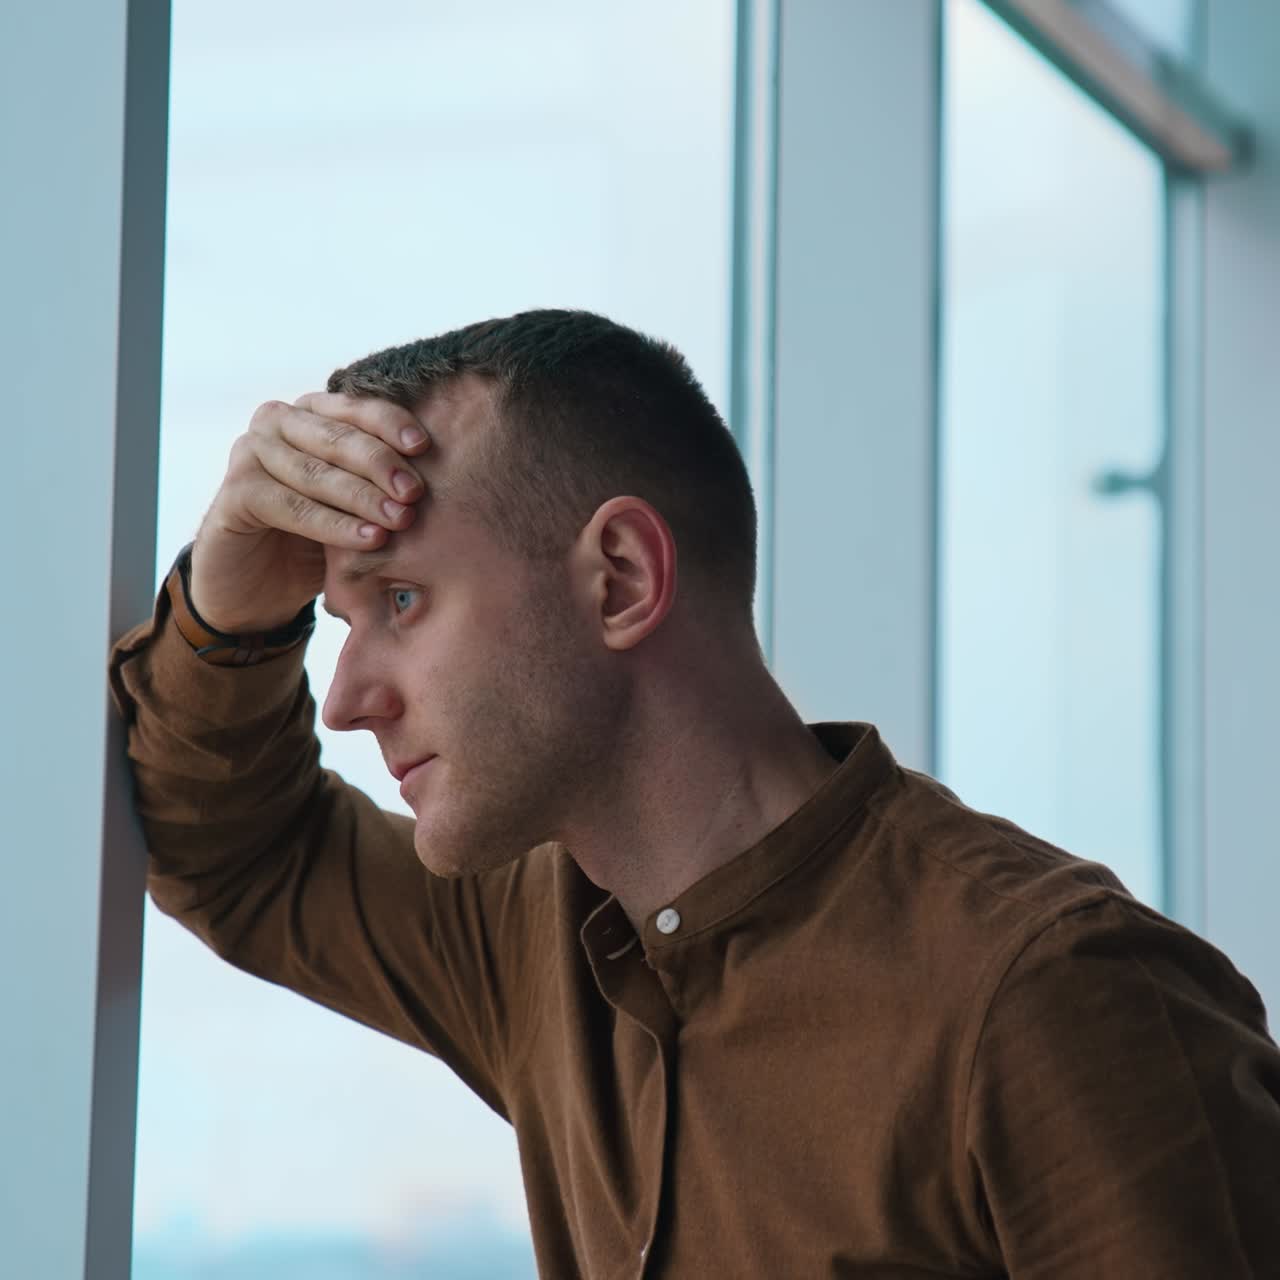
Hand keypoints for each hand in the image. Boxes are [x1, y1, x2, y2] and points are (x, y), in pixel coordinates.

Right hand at [187, 392, 429, 632]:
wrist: (257, 586)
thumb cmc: (316, 536)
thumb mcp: (353, 502)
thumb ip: (380, 478)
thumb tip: (441, 469)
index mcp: (309, 413)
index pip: (356, 408)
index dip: (390, 424)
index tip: (424, 446)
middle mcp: (275, 423)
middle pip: (337, 438)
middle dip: (381, 465)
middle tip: (415, 493)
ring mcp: (248, 454)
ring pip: (316, 472)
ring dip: (362, 497)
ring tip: (400, 519)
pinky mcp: (233, 493)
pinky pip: (292, 506)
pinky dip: (333, 525)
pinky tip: (368, 540)